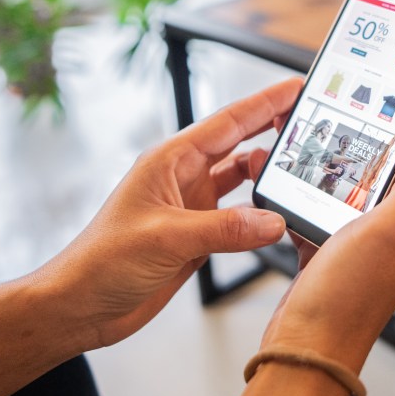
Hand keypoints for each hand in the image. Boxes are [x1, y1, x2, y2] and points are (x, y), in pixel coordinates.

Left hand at [0, 79, 301, 395]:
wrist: (80, 307)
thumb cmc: (101, 262)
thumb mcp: (167, 239)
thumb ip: (224, 229)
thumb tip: (273, 220)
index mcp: (170, 161)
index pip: (227, 122)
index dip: (264, 103)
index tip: (296, 88)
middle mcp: (183, 178)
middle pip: (239, 144)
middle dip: (274, 131)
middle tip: (314, 122)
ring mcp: (192, 207)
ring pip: (241, 180)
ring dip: (269, 175)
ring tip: (303, 169)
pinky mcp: (197, 236)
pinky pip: (239, 217)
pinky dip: (261, 214)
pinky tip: (279, 215)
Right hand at [258, 125, 394, 371]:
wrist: (305, 348)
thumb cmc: (348, 298)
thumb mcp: (392, 230)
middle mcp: (393, 232)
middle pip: (384, 171)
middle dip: (366, 141)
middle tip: (346, 112)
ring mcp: (360, 243)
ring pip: (349, 188)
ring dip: (333, 166)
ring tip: (314, 141)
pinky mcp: (329, 252)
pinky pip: (320, 211)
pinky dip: (306, 195)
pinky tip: (289, 184)